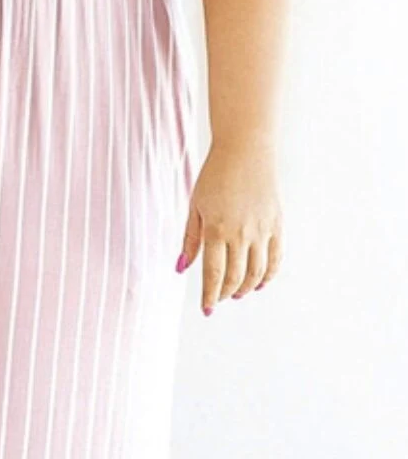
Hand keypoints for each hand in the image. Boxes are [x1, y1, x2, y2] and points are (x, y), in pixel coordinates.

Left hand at [177, 139, 282, 314]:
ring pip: (257, 273)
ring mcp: (262, 230)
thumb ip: (190, 239)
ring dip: (247, 288)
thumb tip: (181, 267)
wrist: (245, 149)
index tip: (206, 308)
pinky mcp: (277, 224)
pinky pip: (276, 258)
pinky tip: (260, 283)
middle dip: (226, 293)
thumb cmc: (215, 175)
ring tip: (238, 293)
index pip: (214, 274)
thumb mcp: (195, 206)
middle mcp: (241, 233)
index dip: (210, 296)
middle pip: (236, 278)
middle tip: (220, 299)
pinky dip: (269, 275)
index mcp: (216, 229)